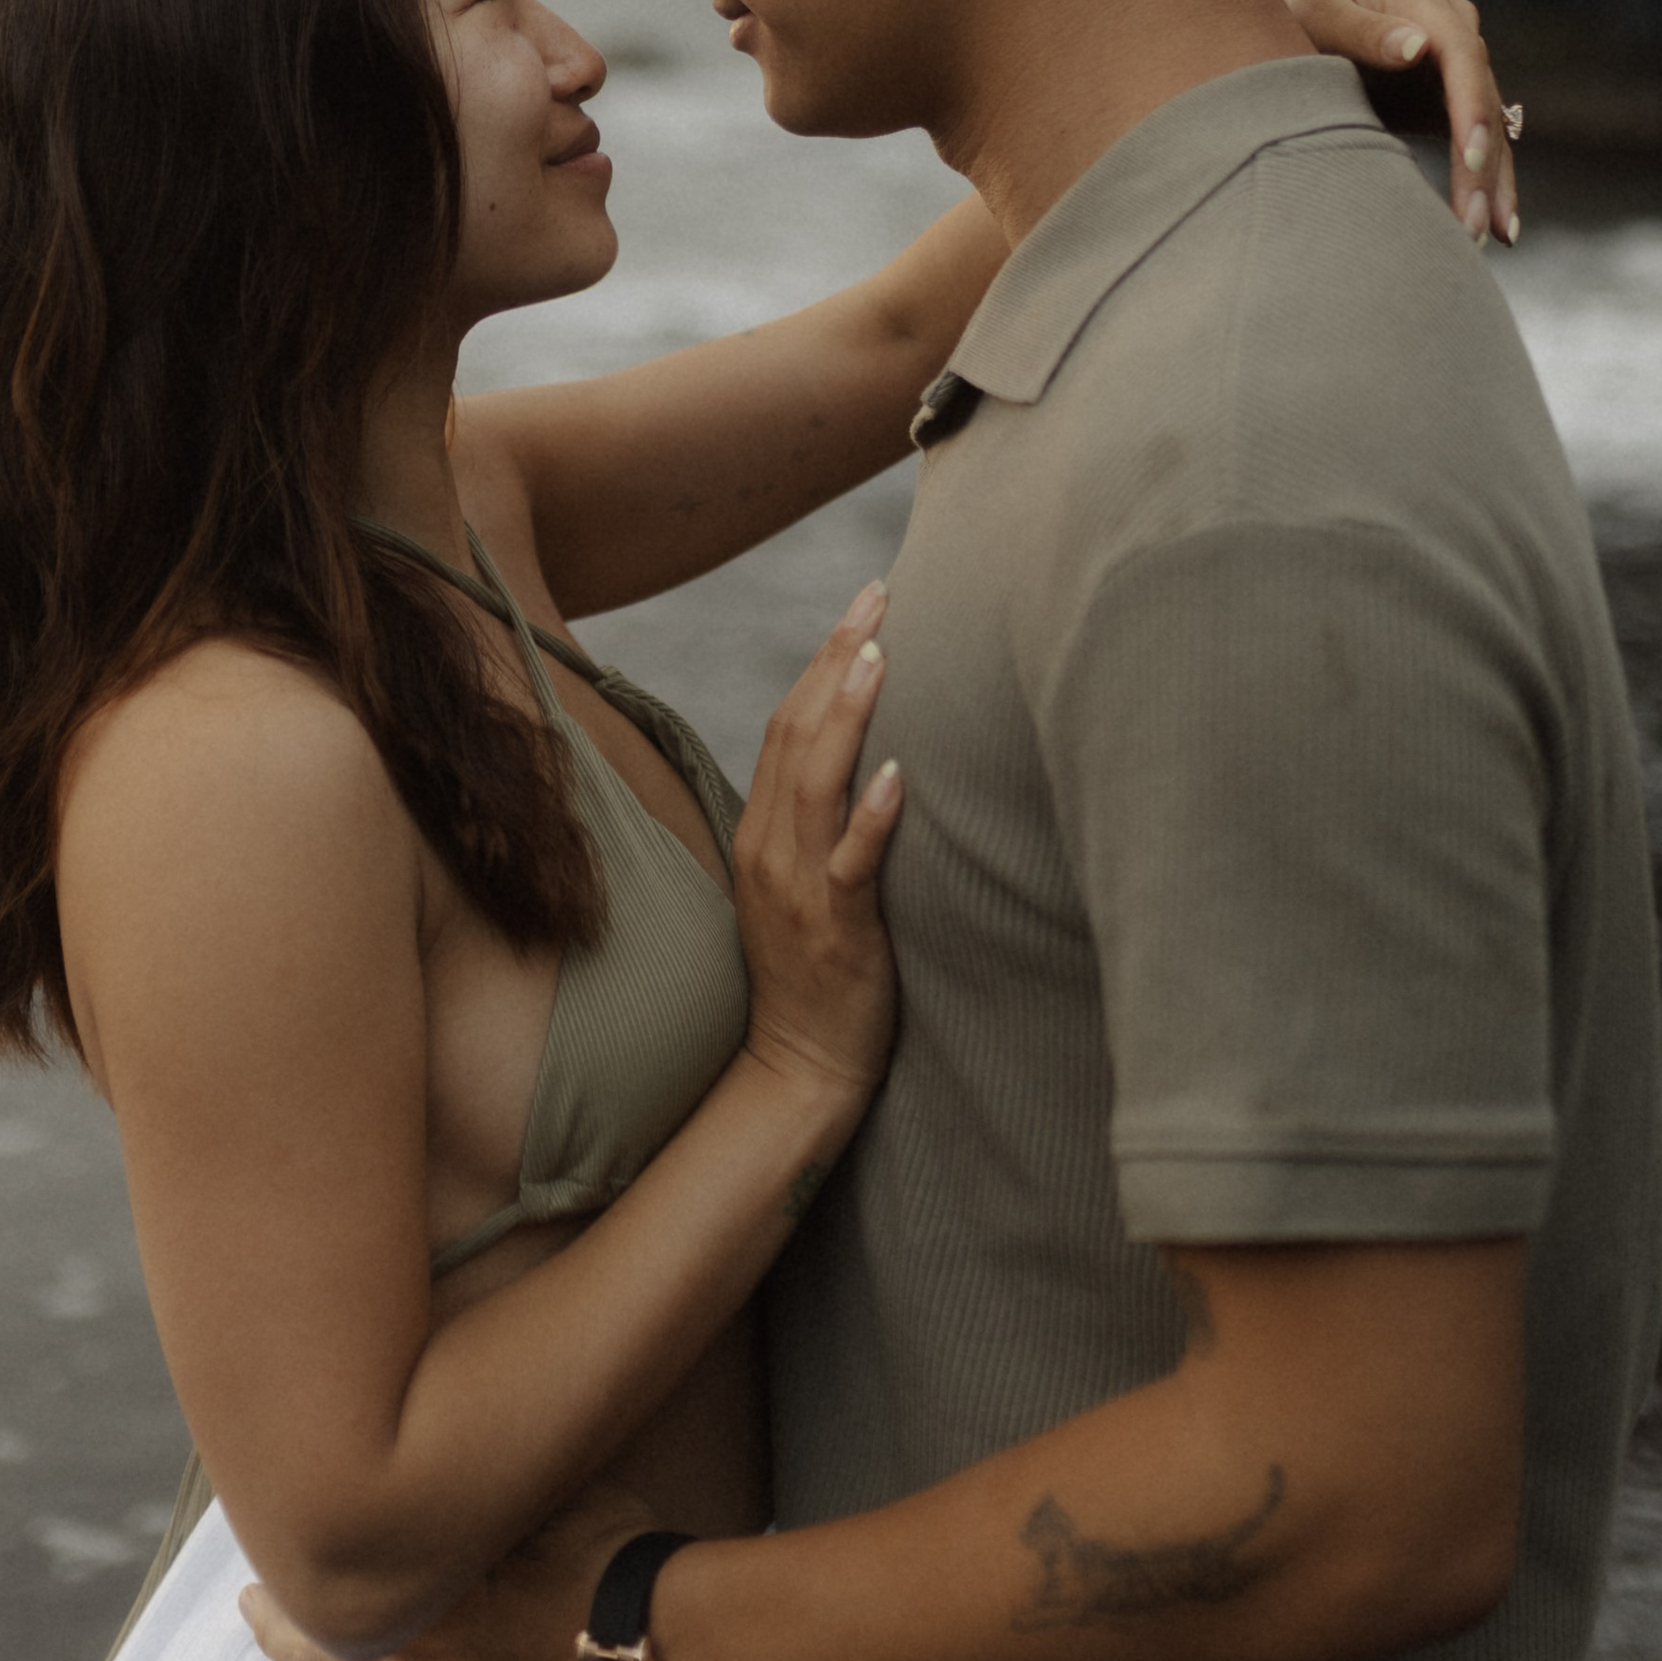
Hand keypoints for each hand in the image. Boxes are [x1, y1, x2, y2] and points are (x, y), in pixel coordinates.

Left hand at [243, 1482, 643, 1660]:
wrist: (658, 1653)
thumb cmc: (613, 1559)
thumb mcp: (556, 1489)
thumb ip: (500, 1478)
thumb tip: (467, 1442)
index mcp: (433, 1569)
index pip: (352, 1537)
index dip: (318, 1514)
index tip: (288, 1488)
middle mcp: (416, 1636)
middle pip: (320, 1608)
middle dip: (280, 1582)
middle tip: (255, 1556)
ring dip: (285, 1648)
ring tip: (255, 1622)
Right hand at [730, 584, 903, 1103]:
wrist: (799, 1068)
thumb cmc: (818, 974)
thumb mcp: (806, 883)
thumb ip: (823, 823)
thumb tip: (872, 760)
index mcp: (762, 832)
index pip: (785, 724)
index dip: (823, 659)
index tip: (864, 604)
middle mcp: (770, 847)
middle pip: (795, 731)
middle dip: (836, 656)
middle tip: (878, 593)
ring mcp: (798, 887)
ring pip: (815, 782)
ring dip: (848, 713)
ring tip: (880, 653)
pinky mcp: (835, 928)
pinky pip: (851, 863)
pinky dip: (872, 816)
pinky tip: (899, 775)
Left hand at [1282, 0, 1522, 247]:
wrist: (1291, 35)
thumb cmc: (1297, 20)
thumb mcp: (1319, 14)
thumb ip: (1362, 29)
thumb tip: (1418, 46)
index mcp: (1424, 3)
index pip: (1462, 55)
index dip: (1470, 105)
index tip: (1466, 157)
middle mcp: (1453, 32)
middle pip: (1482, 99)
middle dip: (1481, 164)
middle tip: (1473, 222)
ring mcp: (1457, 70)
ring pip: (1490, 131)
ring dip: (1492, 187)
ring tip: (1489, 237)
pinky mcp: (1452, 105)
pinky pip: (1479, 148)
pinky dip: (1488, 187)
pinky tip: (1499, 230)